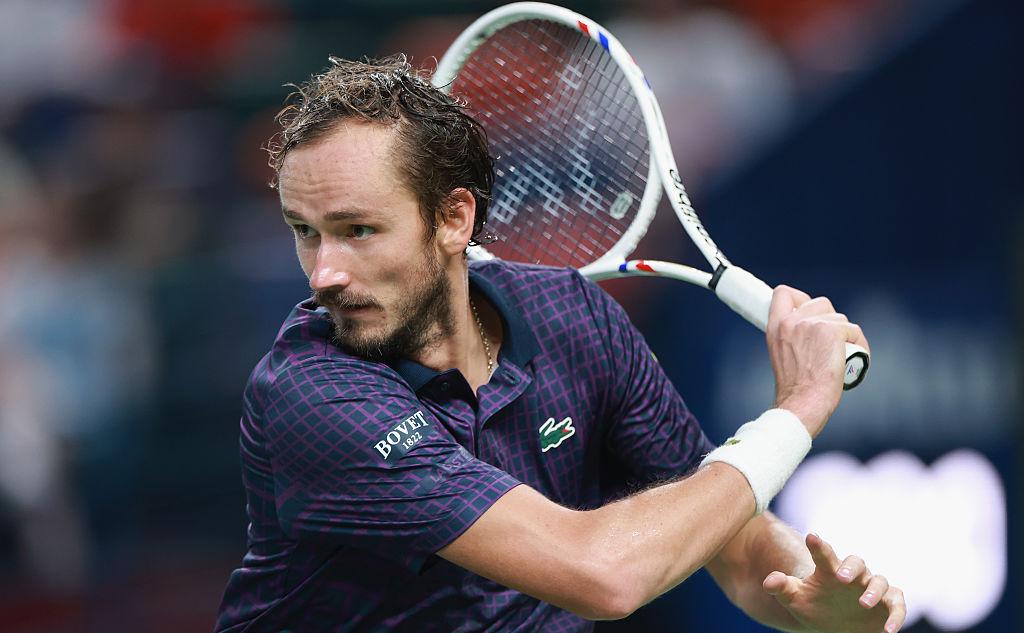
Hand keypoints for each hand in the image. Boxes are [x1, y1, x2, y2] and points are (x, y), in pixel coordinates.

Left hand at [763, 533, 905, 632]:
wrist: (834, 627)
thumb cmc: (814, 607)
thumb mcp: (796, 600)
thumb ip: (783, 588)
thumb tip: (769, 581)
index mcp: (829, 570)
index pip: (823, 555)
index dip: (818, 546)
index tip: (811, 537)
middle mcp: (853, 576)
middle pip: (857, 562)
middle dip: (851, 567)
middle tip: (842, 577)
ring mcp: (871, 589)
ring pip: (880, 581)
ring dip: (874, 591)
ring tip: (863, 604)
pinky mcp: (888, 605)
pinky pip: (897, 604)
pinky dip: (896, 616)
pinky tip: (889, 630)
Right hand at [766, 286, 867, 435]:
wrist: (803, 403)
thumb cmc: (795, 389)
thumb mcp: (782, 355)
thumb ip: (791, 337)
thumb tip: (810, 329)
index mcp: (775, 327)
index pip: (783, 293)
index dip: (800, 300)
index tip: (808, 317)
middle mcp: (791, 321)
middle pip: (820, 302)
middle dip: (829, 320)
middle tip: (829, 344)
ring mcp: (811, 324)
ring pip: (839, 318)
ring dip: (845, 335)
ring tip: (841, 357)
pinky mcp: (832, 331)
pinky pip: (854, 330)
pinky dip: (859, 345)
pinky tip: (853, 360)